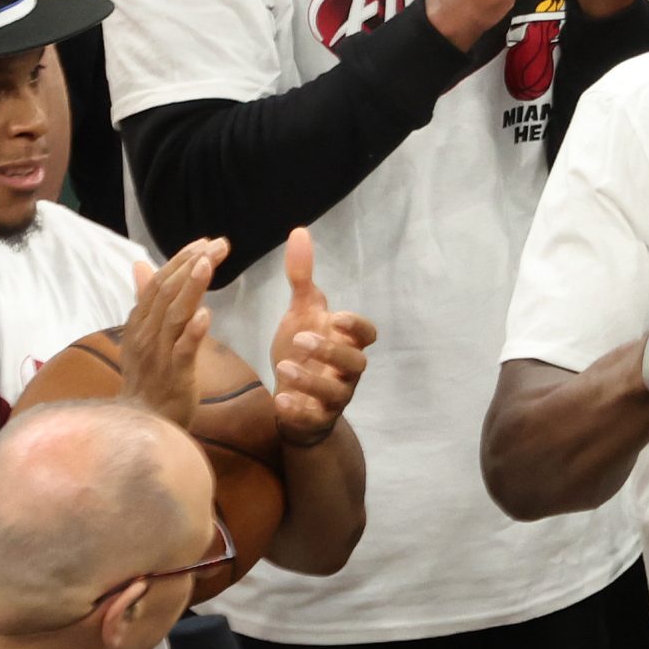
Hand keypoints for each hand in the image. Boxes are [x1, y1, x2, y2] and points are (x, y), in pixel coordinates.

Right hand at [123, 238, 225, 429]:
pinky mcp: (173, 375)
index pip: (157, 283)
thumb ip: (147, 301)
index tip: (204, 242)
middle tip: (217, 245)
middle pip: (166, 292)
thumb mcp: (145, 335)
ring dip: (191, 288)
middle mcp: (144, 334)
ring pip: (174, 315)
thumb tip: (139, 265)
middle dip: (191, 265)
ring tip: (207, 264)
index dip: (179, 260)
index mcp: (138, 323)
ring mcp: (158, 354)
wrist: (143, 421)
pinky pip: (183, 350)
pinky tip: (207, 314)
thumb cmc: (149, 377)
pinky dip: (193, 331)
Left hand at [267, 228, 376, 447]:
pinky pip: (315, 416)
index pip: (368, 334)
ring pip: (337, 392)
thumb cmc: (301, 352)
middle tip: (300, 340)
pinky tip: (280, 398)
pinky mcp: (316, 417)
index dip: (357, 326)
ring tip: (284, 367)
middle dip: (331, 350)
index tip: (336, 317)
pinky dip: (299, 408)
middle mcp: (347, 370)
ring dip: (312, 380)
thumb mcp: (301, 313)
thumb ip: (303, 277)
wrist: (292, 400)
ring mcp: (334, 396)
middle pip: (356, 362)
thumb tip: (300, 231)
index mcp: (346, 342)